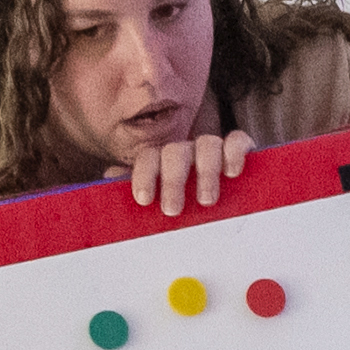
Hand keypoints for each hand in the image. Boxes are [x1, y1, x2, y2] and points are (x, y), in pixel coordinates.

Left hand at [110, 127, 254, 211]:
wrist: (225, 203)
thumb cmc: (185, 206)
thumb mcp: (158, 203)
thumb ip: (134, 193)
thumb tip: (110, 178)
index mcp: (161, 162)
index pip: (148, 158)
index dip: (144, 176)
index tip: (144, 200)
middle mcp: (185, 151)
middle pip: (174, 152)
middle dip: (173, 180)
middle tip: (172, 209)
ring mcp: (212, 149)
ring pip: (206, 144)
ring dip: (205, 172)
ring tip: (206, 200)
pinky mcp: (239, 149)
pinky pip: (237, 140)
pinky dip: (234, 152)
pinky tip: (232, 172)